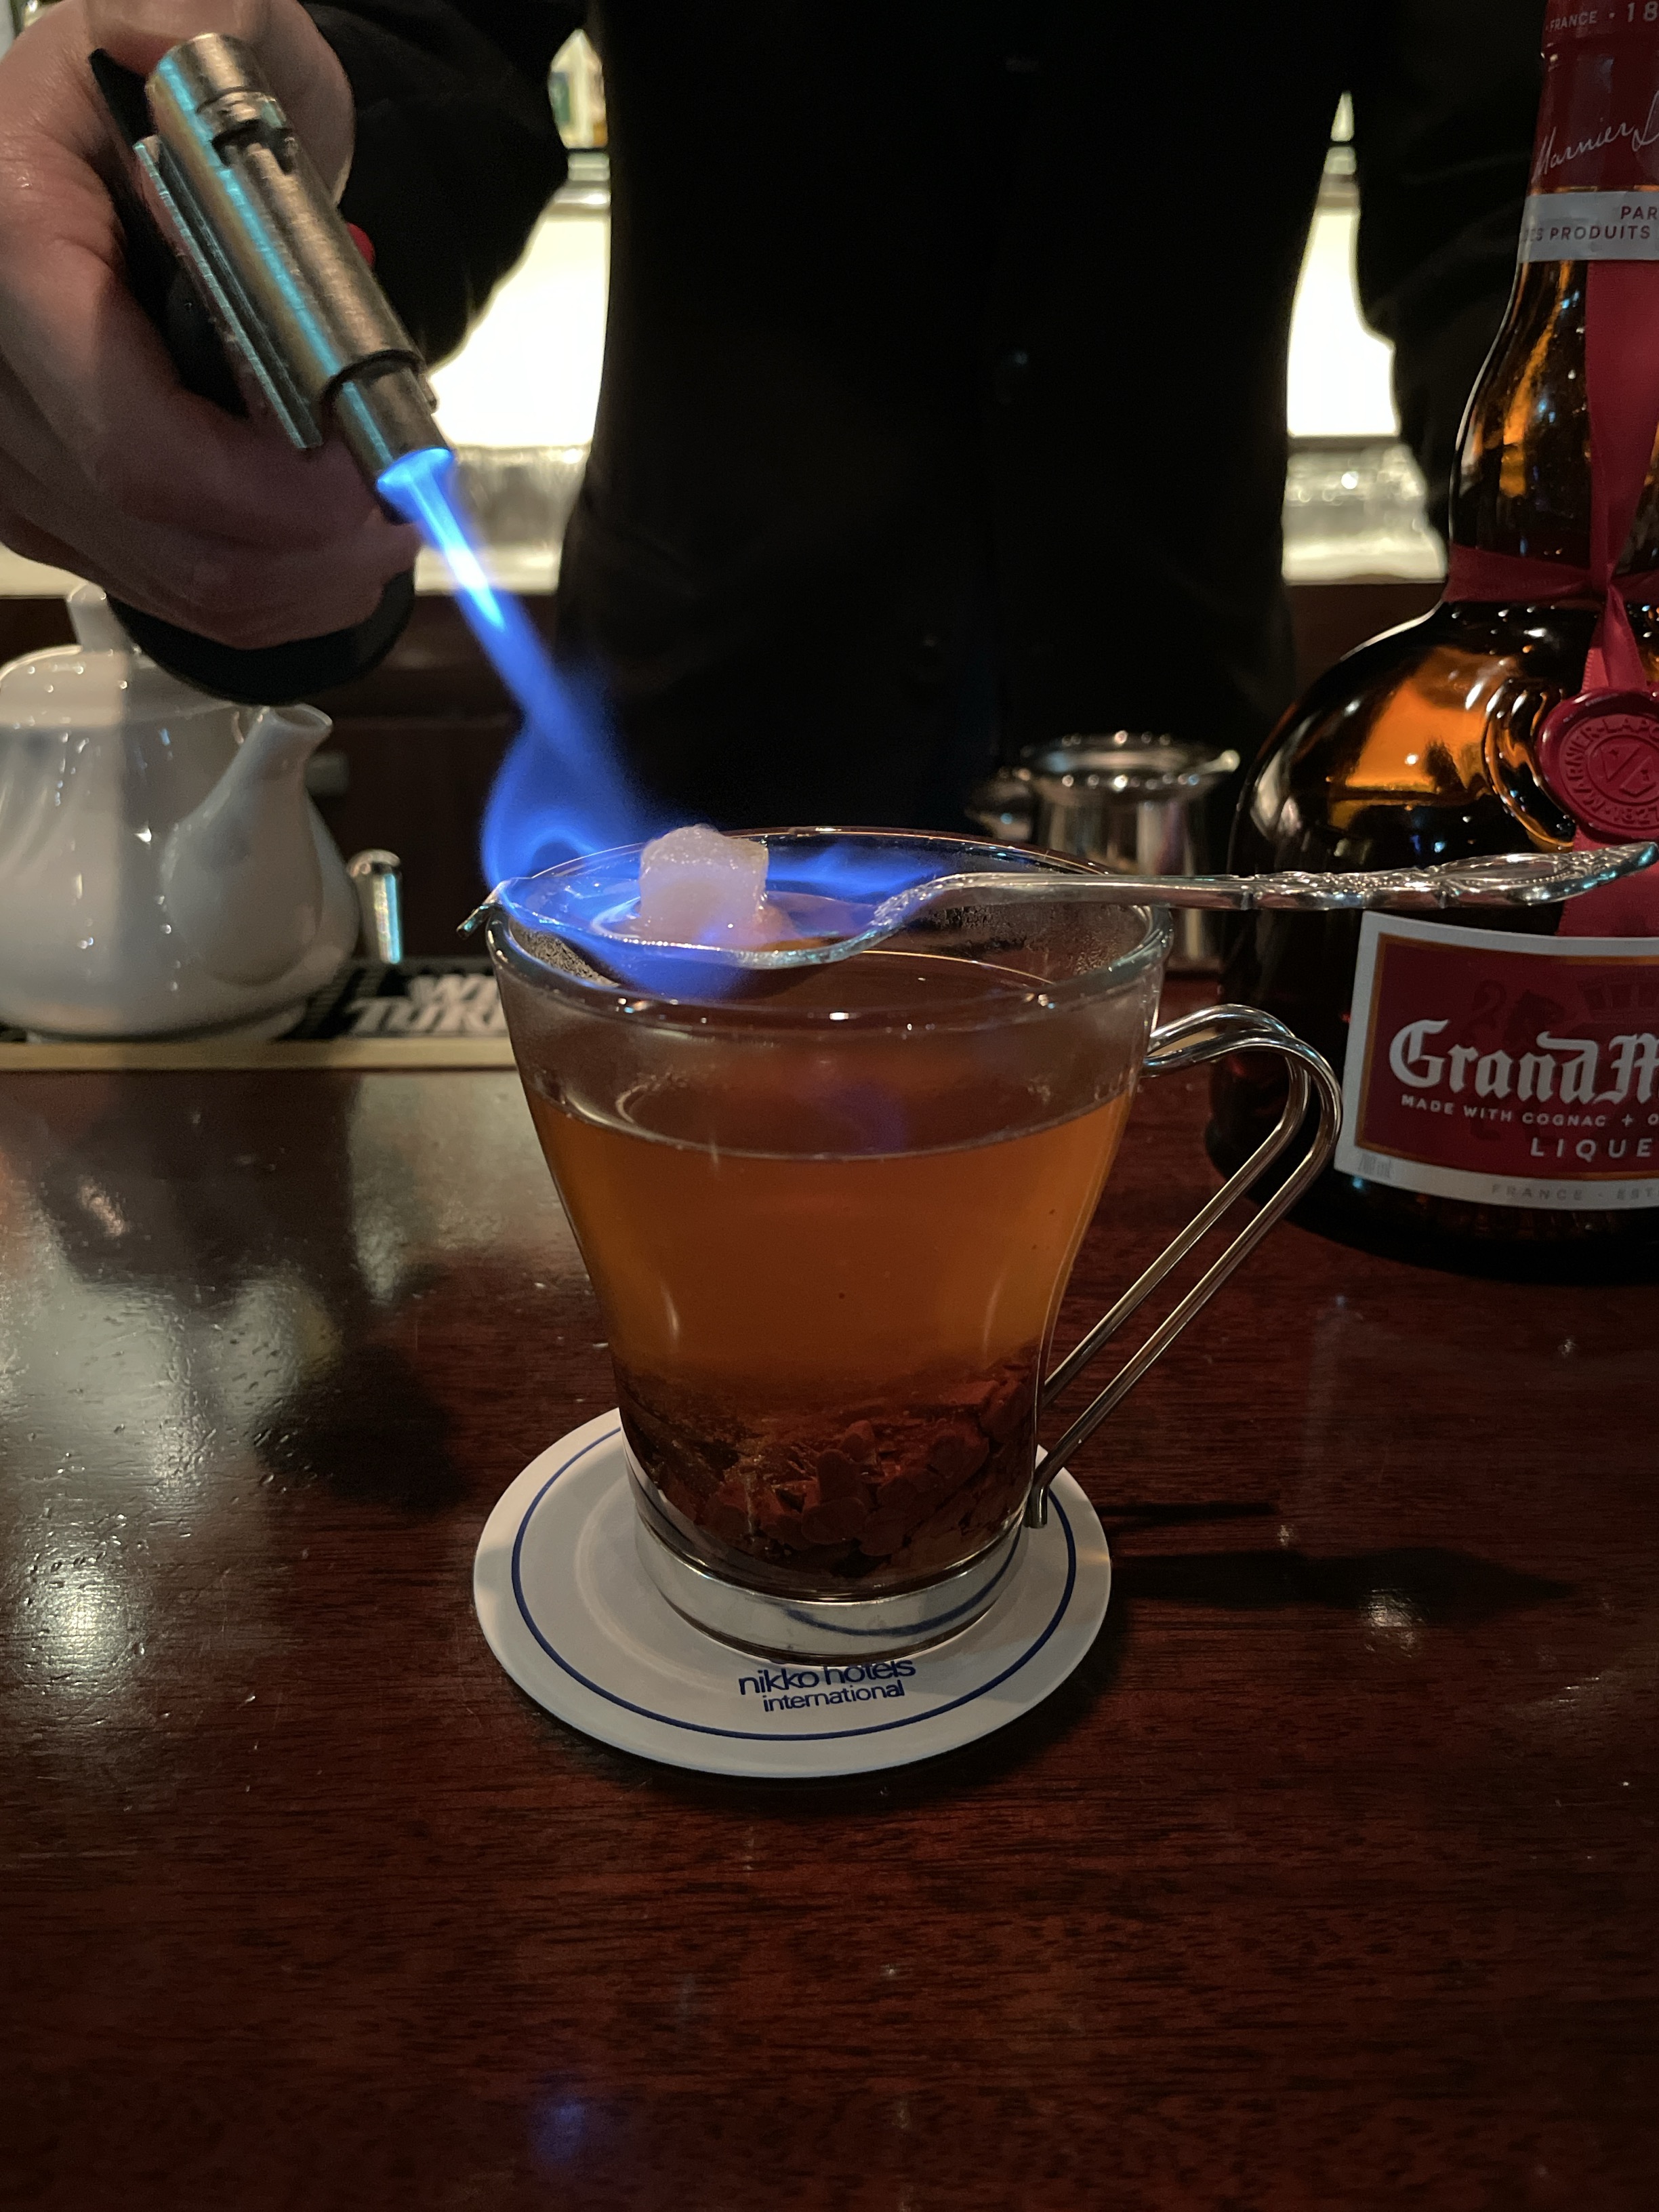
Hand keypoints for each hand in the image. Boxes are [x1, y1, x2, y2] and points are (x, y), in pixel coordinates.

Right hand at [0, 0, 419, 645]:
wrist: (154, 132)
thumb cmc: (178, 80)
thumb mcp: (203, 23)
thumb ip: (202, 39)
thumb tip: (188, 56)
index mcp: (9, 251)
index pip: (135, 442)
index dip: (269, 493)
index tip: (373, 479)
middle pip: (169, 533)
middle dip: (313, 538)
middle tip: (409, 497)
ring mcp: (18, 459)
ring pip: (187, 586)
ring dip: (311, 572)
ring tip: (386, 510)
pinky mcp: (64, 514)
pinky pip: (186, 599)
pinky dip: (284, 587)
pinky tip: (333, 539)